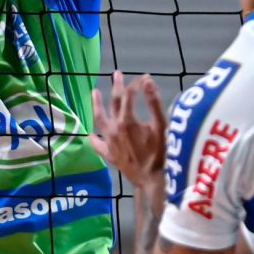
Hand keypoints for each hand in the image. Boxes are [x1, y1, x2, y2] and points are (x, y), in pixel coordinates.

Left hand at [90, 71, 168, 191]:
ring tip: (95, 93)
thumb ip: (154, 102)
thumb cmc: (161, 153)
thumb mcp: (161, 126)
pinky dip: (94, 139)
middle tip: (117, 74)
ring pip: (99, 120)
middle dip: (117, 87)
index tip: (144, 78)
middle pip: (114, 103)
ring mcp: (109, 142)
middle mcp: (114, 128)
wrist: (151, 180)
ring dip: (97, 105)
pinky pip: (98, 145)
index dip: (136, 84)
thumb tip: (147, 81)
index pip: (130, 95)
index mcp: (127, 120)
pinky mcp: (110, 154)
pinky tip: (91, 135)